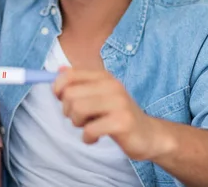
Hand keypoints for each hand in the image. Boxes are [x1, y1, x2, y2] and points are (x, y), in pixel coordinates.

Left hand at [54, 68, 170, 160]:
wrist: (149, 135)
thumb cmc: (118, 115)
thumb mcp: (100, 95)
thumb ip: (80, 82)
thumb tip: (60, 69)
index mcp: (104, 77)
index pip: (69, 75)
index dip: (58, 88)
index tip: (60, 99)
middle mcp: (112, 86)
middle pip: (70, 94)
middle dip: (68, 110)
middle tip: (79, 118)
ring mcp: (119, 103)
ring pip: (78, 110)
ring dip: (77, 123)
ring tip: (87, 126)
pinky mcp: (122, 122)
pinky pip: (89, 130)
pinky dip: (87, 138)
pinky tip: (94, 138)